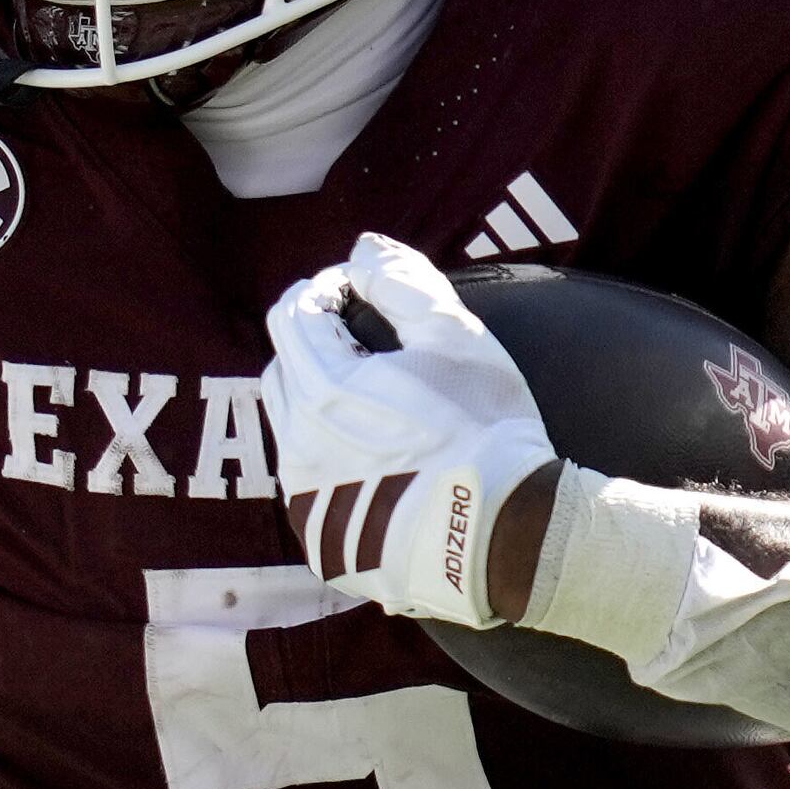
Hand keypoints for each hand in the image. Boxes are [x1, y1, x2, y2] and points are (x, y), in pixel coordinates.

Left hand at [259, 233, 556, 629]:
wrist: (506, 537)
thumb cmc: (486, 429)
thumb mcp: (457, 336)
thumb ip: (402, 282)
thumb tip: (363, 249)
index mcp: (323, 390)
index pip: (293, 314)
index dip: (325, 291)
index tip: (362, 293)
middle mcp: (298, 445)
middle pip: (283, 367)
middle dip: (316, 342)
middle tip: (371, 344)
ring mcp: (303, 496)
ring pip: (290, 425)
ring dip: (319, 400)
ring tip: (379, 402)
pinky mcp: (318, 539)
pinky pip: (307, 480)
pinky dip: (331, 457)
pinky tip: (381, 460)